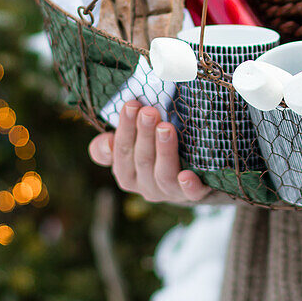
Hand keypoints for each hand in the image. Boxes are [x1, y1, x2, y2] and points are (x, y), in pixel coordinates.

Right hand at [88, 101, 209, 204]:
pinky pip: (191, 194)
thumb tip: (107, 142)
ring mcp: (169, 192)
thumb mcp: (133, 147)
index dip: (125, 128)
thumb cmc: (157, 155)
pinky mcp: (194, 195)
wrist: (195, 180)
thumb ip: (113, 144)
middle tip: (149, 111)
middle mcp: (146, 186)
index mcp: (127, 173)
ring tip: (166, 128)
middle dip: (145, 134)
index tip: (131, 104)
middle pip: (142, 160)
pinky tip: (187, 176)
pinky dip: (189, 186)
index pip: (121, 151)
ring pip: (164, 175)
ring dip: (164, 151)